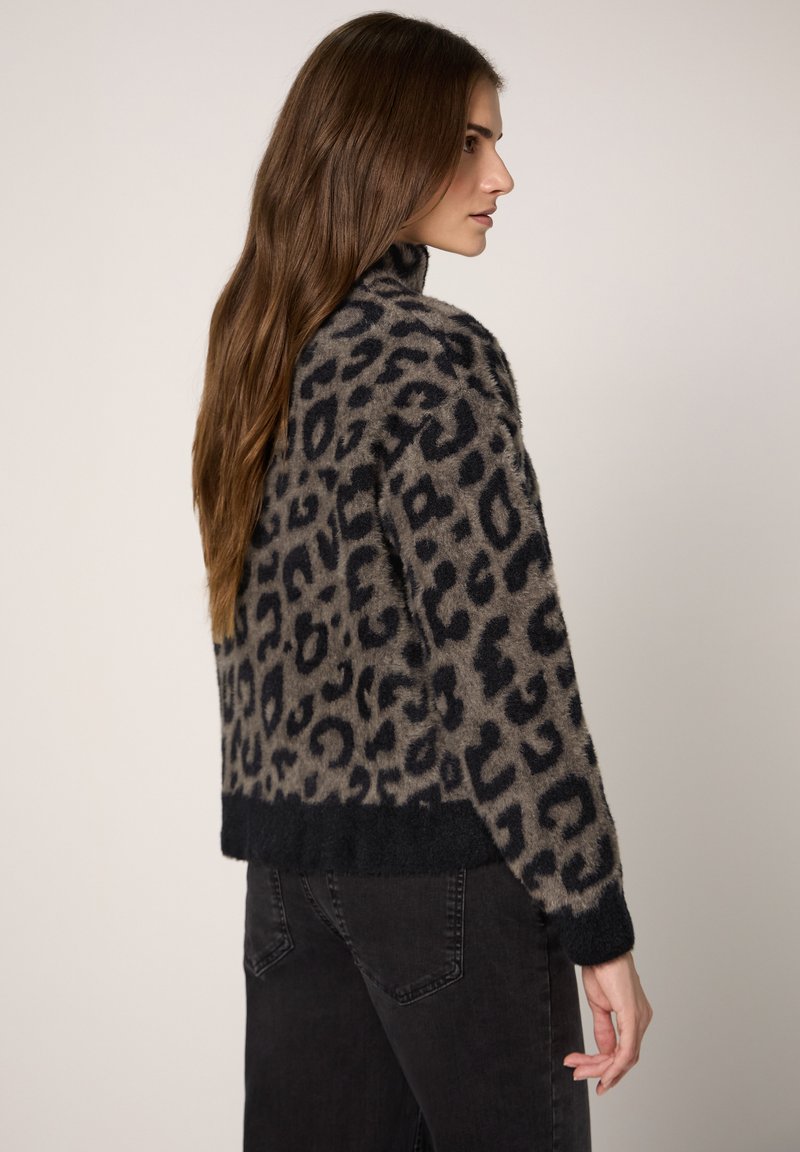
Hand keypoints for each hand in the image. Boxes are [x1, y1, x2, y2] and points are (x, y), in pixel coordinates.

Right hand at [562, 950, 652, 1094]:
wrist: (600, 947)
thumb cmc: (601, 968)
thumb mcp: (599, 1005)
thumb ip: (604, 1029)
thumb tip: (605, 1052)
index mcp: (636, 1016)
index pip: (624, 1051)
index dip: (605, 1066)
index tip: (581, 1069)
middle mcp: (642, 1020)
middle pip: (626, 1059)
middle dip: (600, 1071)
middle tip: (577, 1073)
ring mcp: (639, 1018)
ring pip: (625, 1059)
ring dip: (601, 1069)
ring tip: (578, 1070)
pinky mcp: (632, 1015)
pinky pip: (627, 1051)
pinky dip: (614, 1066)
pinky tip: (602, 1074)